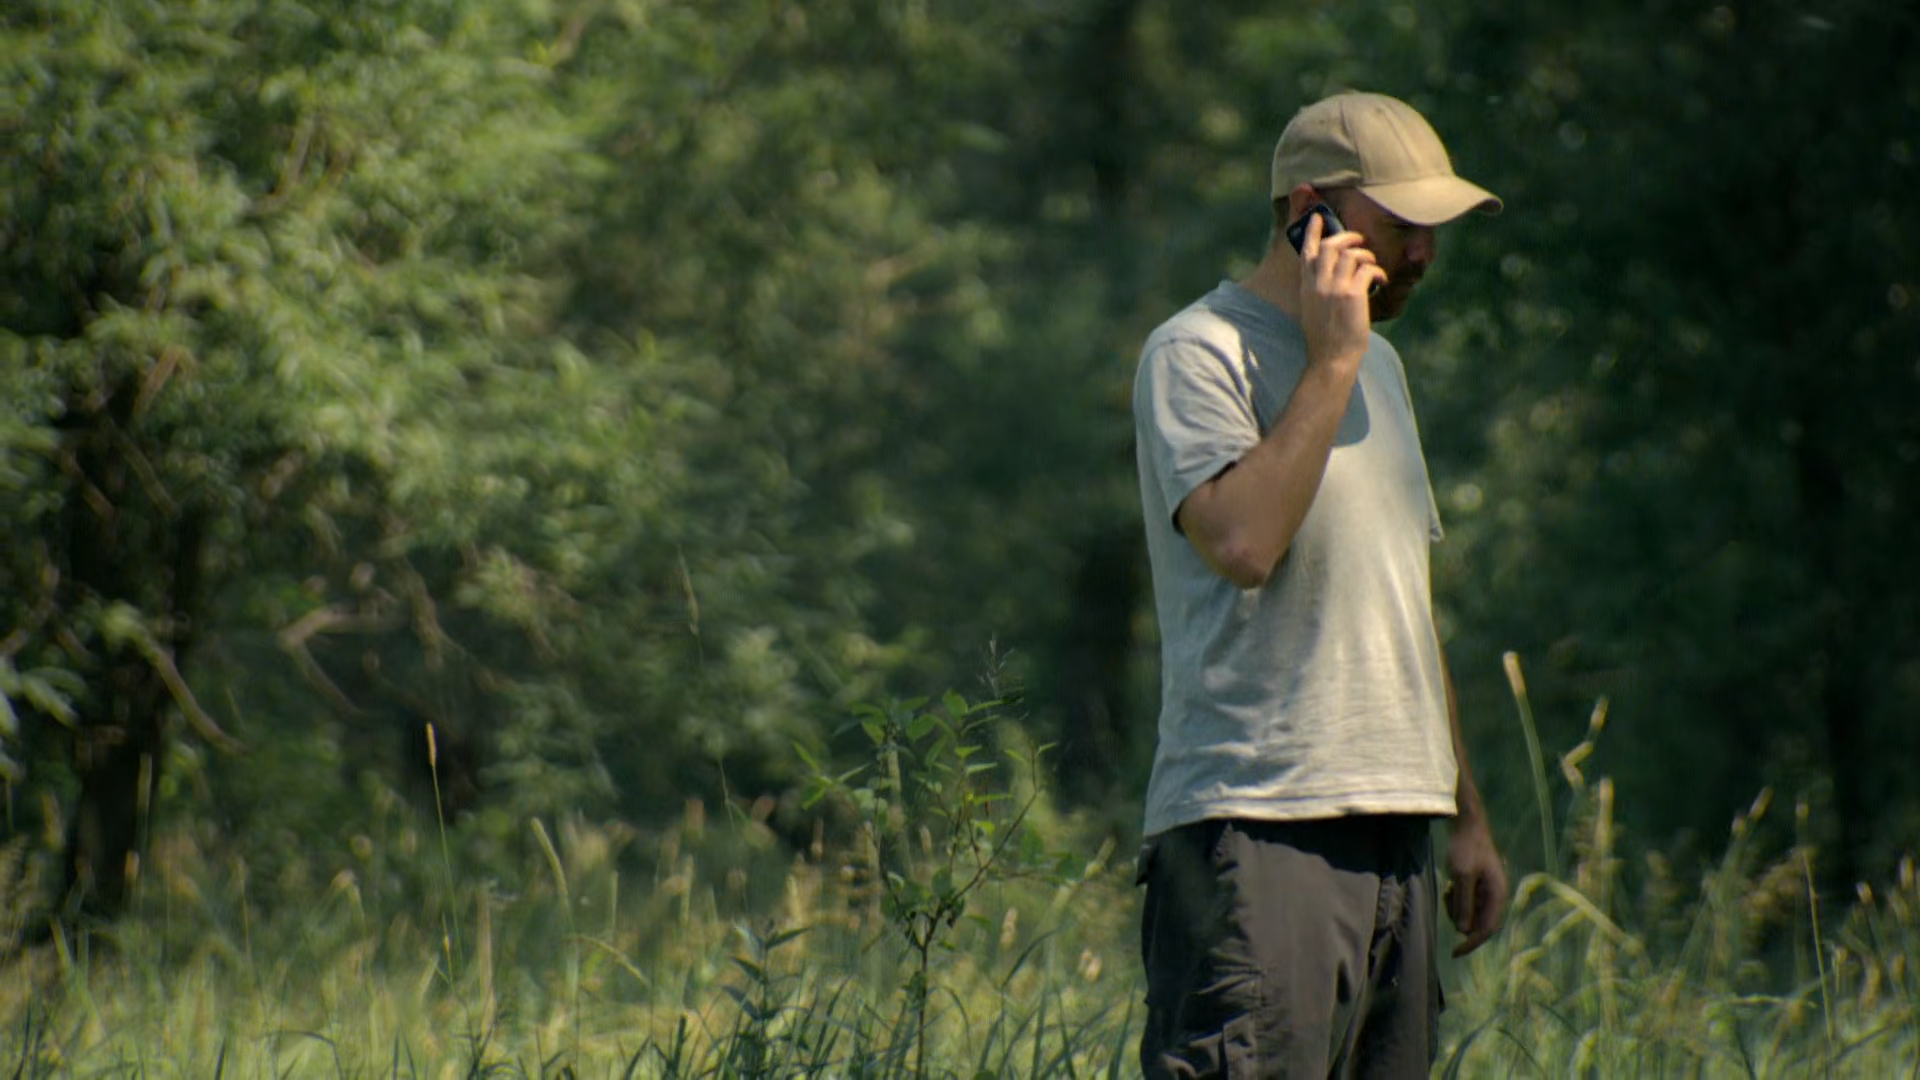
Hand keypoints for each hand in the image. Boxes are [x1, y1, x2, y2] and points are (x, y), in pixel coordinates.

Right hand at [1296, 211, 1385, 371]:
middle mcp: (1318, 283)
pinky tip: (1381, 280)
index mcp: (1306, 286)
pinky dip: (1378, 271)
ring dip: (1366, 256)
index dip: (1312, 231)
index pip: (1307, 251)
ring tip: (1372, 266)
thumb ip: (1319, 289)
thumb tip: (1334, 273)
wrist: (1331, 358)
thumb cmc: (1325, 338)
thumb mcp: (1313, 309)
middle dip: (1347, 237)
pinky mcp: (1352, 294)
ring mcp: (1334, 287)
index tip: (1318, 217)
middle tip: (1359, 239)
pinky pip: (1368, 269)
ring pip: (1352, 255)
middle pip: (1330, 246)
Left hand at [1444, 816, 1507, 956]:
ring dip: (1456, 908)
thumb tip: (1463, 931)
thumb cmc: (1466, 847)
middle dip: (1460, 919)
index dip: (1472, 943)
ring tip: (1448, 890)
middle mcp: (1495, 896)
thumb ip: (1464, 903)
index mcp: (1498, 894)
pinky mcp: (1477, 887)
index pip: (1487, 929)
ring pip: (1470, 914)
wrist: (1466, 825)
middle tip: (1447, 900)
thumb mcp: (1462, 876)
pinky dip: (1455, 900)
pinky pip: (1466, 903)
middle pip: (1479, 923)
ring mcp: (1486, 891)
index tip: (1455, 952)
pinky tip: (1449, 886)